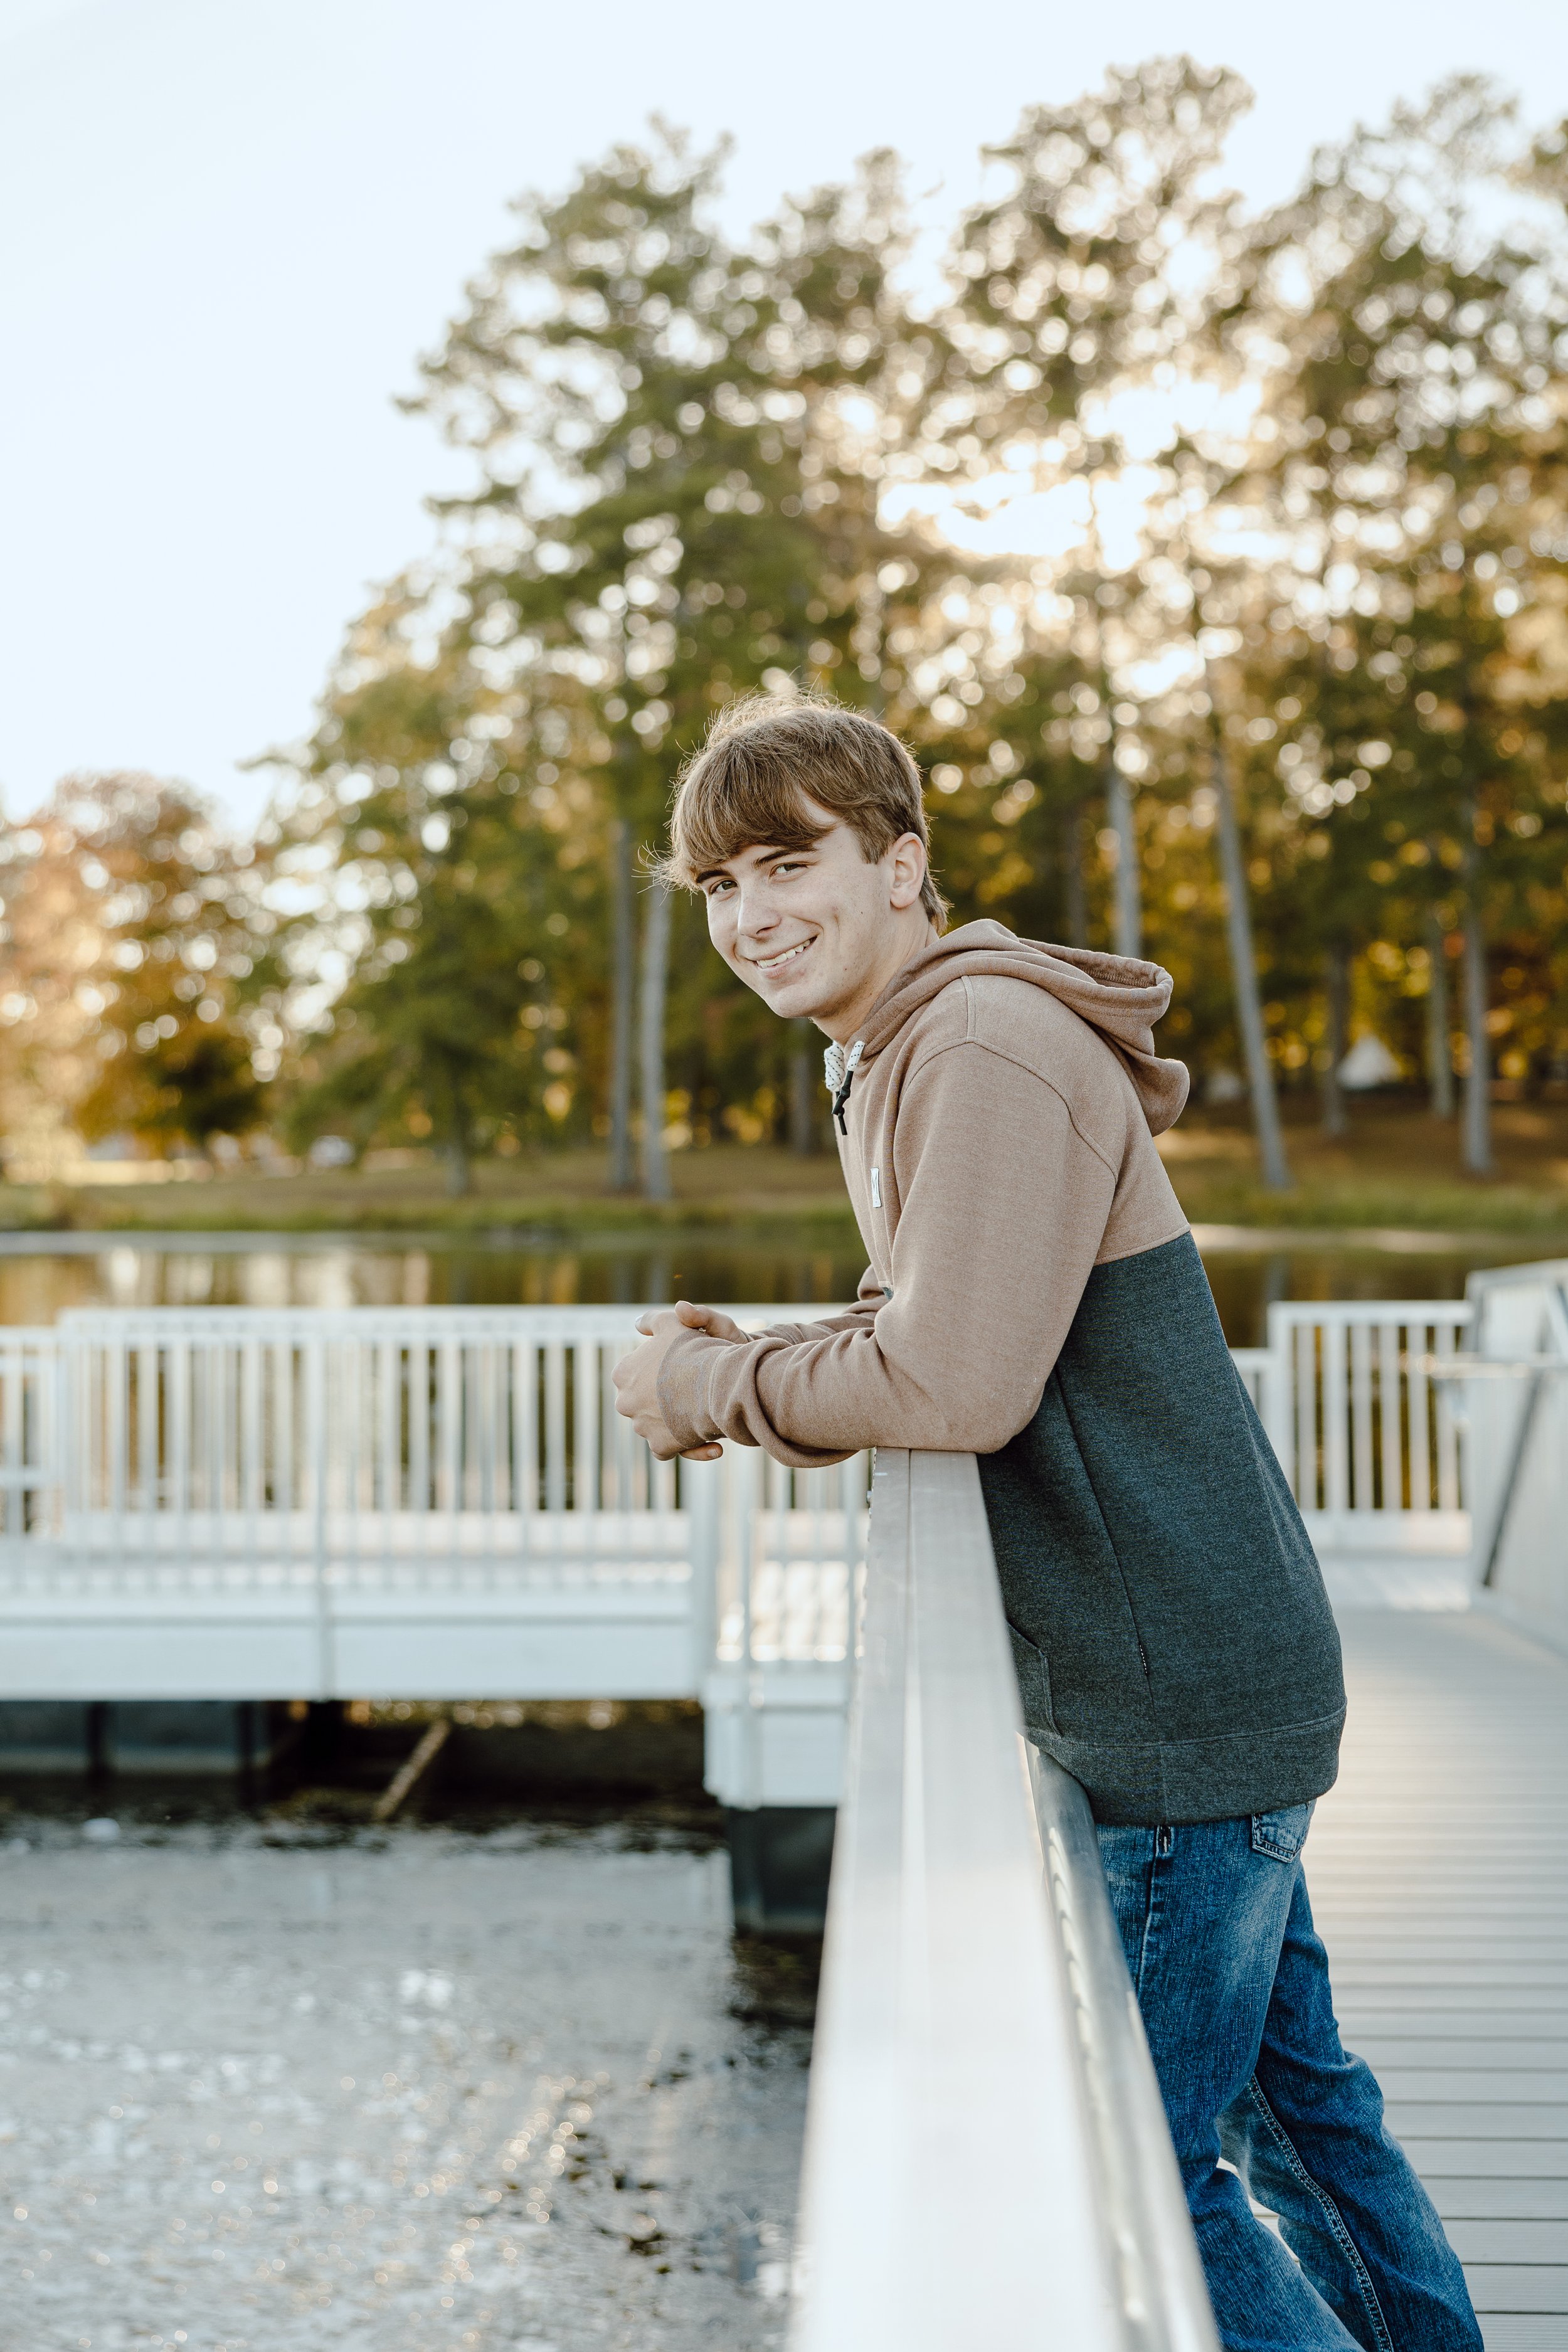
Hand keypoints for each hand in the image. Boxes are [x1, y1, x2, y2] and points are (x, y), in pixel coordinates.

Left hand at [611, 1300, 737, 1461]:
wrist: (716, 1382)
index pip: (638, 1373)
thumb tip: (637, 1325)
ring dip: (678, 1421)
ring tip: (703, 1411)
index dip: (661, 1369)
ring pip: (658, 1424)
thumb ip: (652, 1320)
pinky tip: (712, 1442)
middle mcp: (624, 1402)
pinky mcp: (659, 1446)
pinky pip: (670, 1447)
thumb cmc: (694, 1349)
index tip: (682, 1367)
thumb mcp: (672, 1323)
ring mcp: (640, 1427)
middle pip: (645, 1401)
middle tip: (694, 1390)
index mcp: (622, 1373)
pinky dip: (689, 1445)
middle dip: (666, 1398)